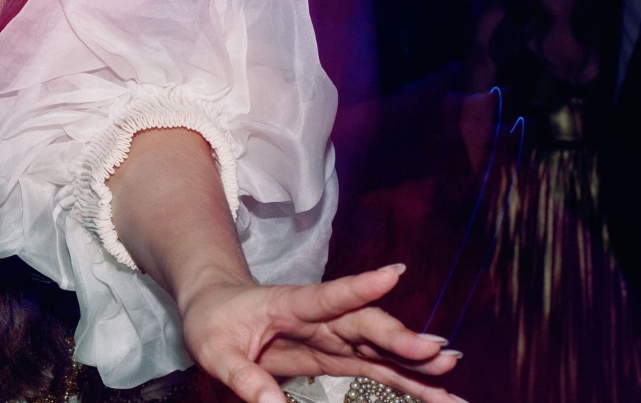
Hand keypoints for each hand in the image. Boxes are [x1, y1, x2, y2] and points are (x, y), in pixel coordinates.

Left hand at [181, 265, 462, 402]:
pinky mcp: (337, 356)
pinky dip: (408, 381)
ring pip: (379, 346)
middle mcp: (318, 318)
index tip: (395, 273)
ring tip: (452, 372)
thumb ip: (244, 378)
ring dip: (416, 360)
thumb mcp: (214, 351)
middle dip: (401, 338)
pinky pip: (377, 368)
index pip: (326, 296)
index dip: (359, 287)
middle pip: (364, 324)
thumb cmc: (213, 323)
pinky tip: (440, 393)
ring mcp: (332, 336)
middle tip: (439, 352)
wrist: (217, 307)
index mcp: (287, 304)